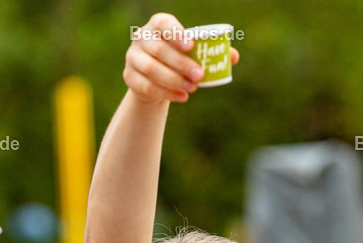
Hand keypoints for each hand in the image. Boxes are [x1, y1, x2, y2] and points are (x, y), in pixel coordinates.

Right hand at [124, 13, 239, 104]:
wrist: (156, 78)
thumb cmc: (179, 59)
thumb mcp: (193, 54)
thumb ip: (212, 52)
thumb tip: (233, 56)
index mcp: (158, 26)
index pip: (163, 24)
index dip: (176, 34)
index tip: (192, 46)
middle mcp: (142, 38)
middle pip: (158, 49)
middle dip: (181, 63)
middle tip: (200, 75)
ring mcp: (133, 57)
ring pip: (151, 68)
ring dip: (173, 80)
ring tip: (192, 88)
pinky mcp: (129, 76)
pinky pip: (146, 86)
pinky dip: (166, 93)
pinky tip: (182, 97)